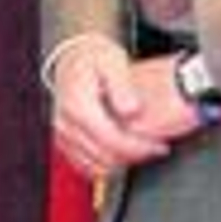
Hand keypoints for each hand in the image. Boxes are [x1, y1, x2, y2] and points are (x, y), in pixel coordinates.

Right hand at [51, 35, 172, 177]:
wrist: (75, 55)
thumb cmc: (94, 57)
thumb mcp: (113, 61)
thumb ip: (123, 86)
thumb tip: (131, 111)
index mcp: (79, 105)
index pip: (112, 140)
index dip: (139, 147)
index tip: (157, 146)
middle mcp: (67, 122)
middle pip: (104, 156)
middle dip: (134, 156)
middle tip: (154, 149)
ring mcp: (62, 132)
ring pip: (94, 165)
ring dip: (121, 164)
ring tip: (140, 152)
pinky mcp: (63, 138)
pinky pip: (83, 164)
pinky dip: (104, 165)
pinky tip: (120, 156)